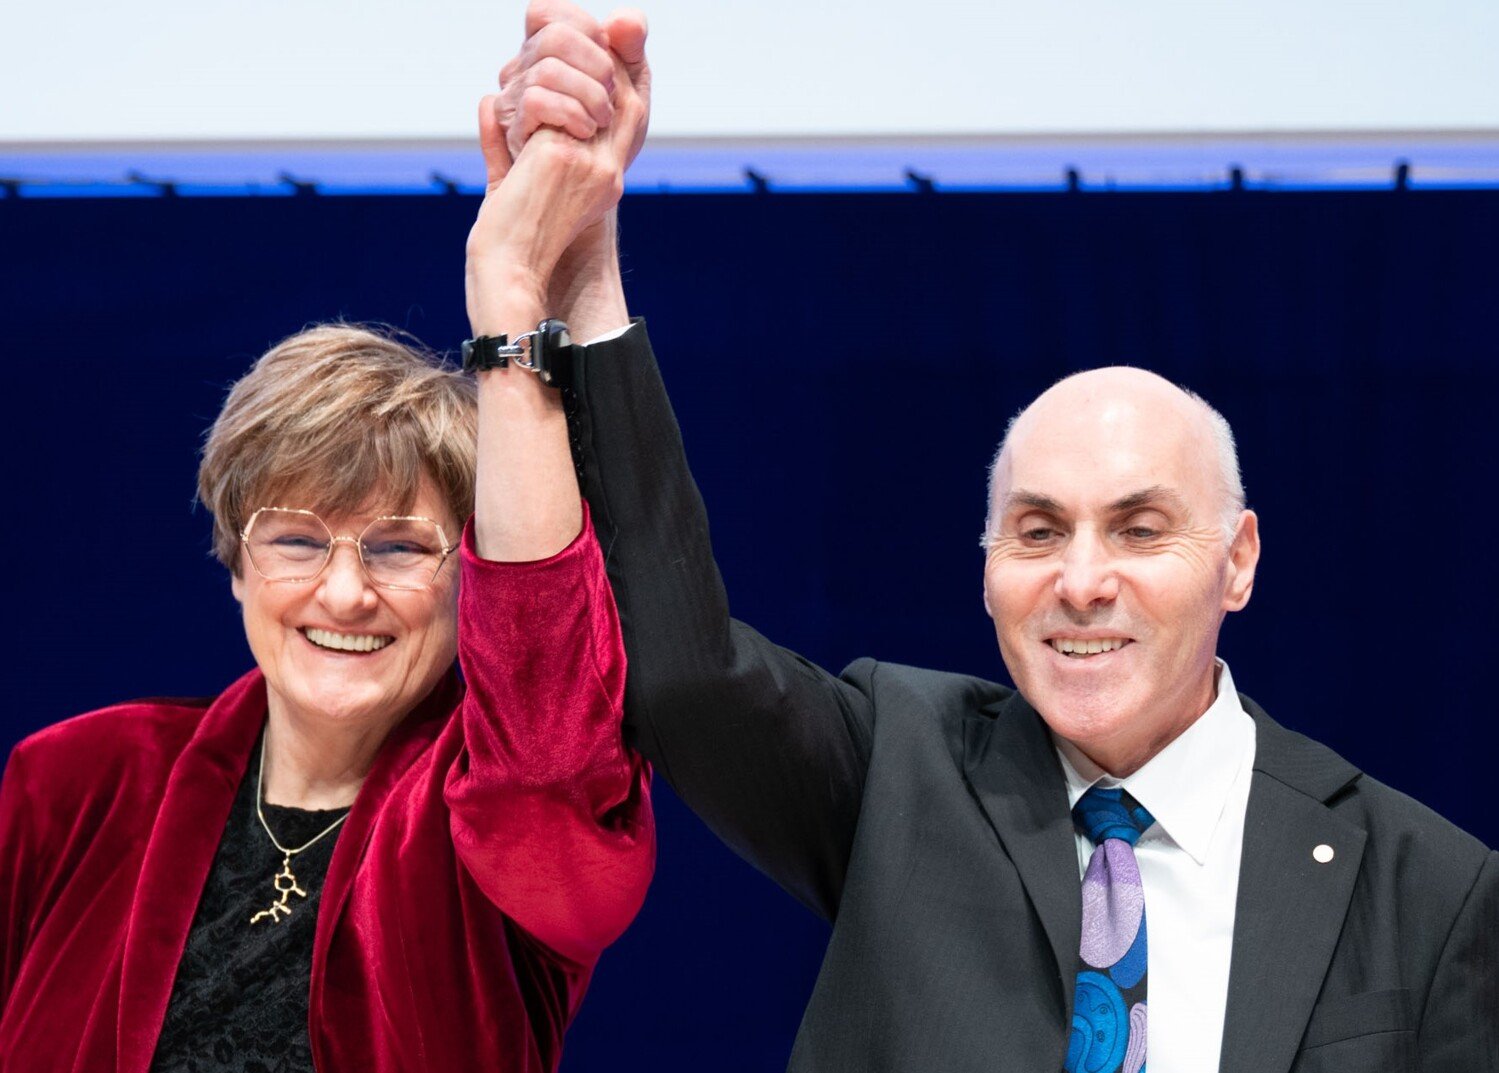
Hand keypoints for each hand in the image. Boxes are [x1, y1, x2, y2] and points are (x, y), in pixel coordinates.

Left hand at [485, 0, 650, 337]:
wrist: (507, 282)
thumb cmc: (505, 250)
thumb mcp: (509, 186)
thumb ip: (505, 142)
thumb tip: (488, 97)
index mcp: (603, 173)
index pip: (631, 98)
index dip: (621, 53)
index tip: (596, 22)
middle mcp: (609, 166)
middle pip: (614, 75)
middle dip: (576, 38)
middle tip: (534, 28)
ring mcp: (594, 163)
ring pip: (572, 78)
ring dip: (529, 77)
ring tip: (508, 104)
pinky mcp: (567, 160)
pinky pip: (543, 98)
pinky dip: (514, 104)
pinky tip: (503, 125)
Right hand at [497, 1, 650, 179]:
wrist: (588, 204)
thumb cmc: (605, 147)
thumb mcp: (630, 95)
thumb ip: (630, 51)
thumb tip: (621, 21)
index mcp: (545, 54)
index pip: (545, 11)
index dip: (583, 27)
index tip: (609, 57)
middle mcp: (522, 70)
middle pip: (554, 36)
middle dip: (596, 64)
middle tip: (612, 95)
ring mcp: (512, 98)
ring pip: (548, 69)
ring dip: (588, 94)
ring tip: (601, 122)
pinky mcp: (511, 129)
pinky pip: (536, 100)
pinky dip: (571, 112)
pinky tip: (585, 131)